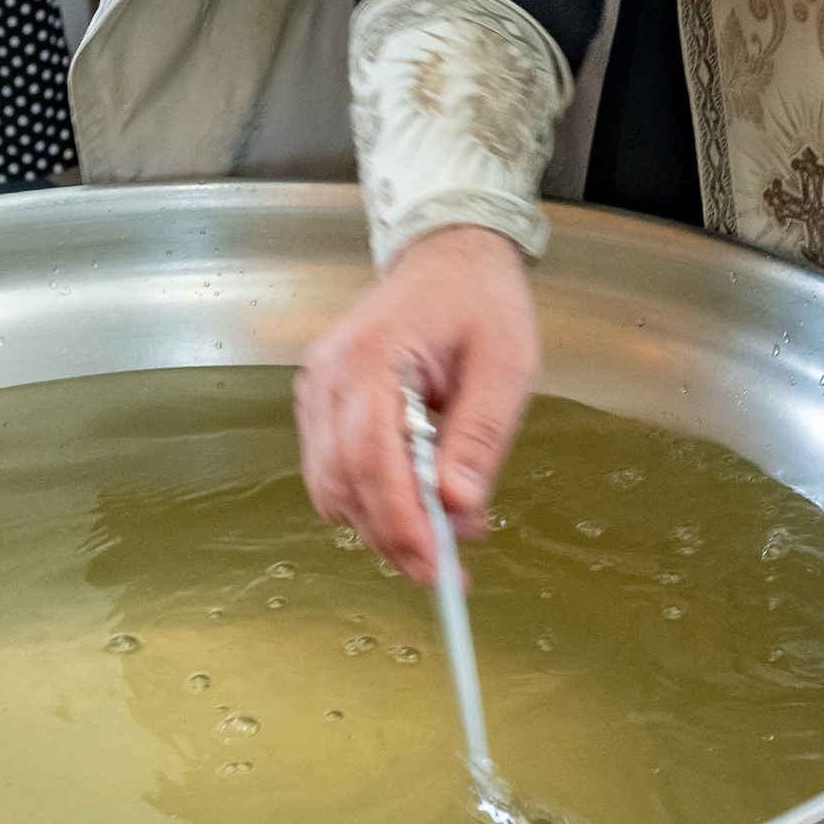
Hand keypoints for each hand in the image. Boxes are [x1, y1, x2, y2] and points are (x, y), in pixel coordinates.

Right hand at [295, 224, 539, 581]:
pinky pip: (335, 472)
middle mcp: (328, 375)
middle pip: (345, 482)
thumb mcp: (506, 365)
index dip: (401, 520)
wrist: (450, 257)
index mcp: (369, 356)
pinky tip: (419, 501)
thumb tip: (459, 505)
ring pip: (333, 487)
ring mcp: (317, 391)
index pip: (371, 456)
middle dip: (396, 534)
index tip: (438, 566)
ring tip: (447, 529)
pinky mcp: (322, 405)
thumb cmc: (481, 300)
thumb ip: (480, 436)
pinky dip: (372, 500)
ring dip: (385, 523)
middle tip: (452, 565)